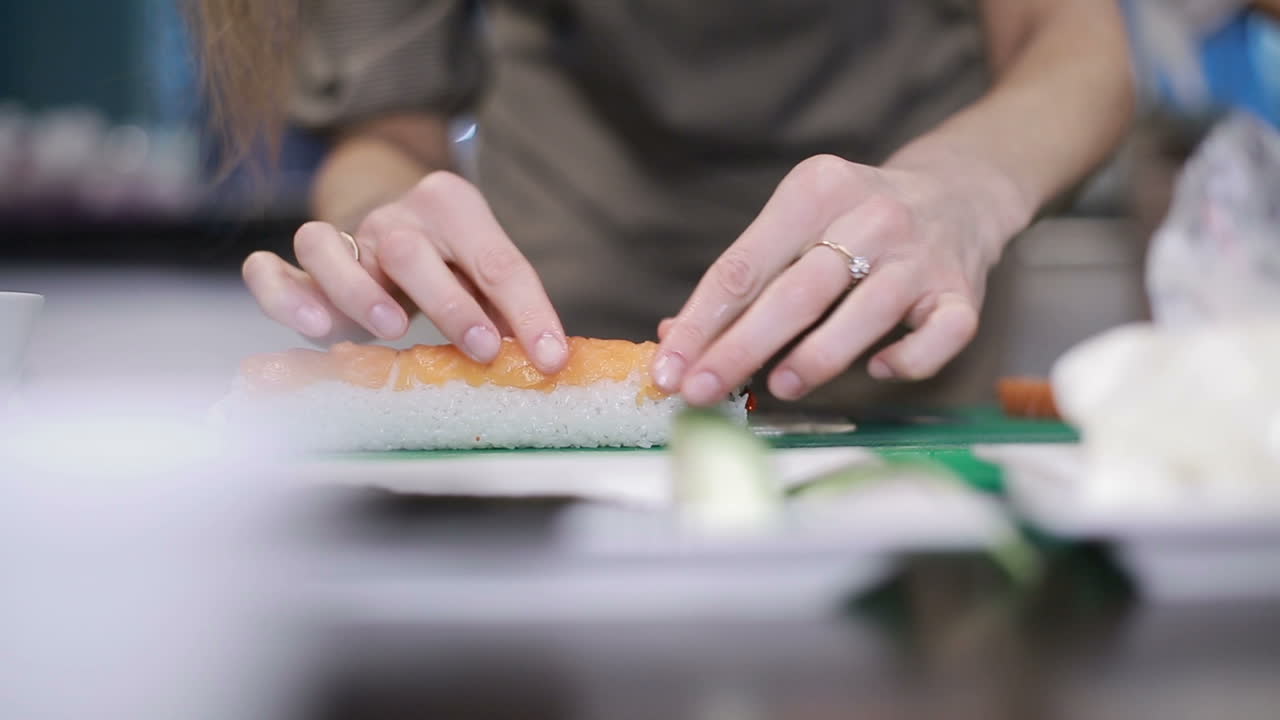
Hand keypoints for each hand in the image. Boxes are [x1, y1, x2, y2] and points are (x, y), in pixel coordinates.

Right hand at [242, 171, 568, 372]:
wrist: (394, 222)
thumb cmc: (450, 261)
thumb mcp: (487, 273)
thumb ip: (511, 309)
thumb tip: (548, 360)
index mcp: (453, 207)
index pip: (497, 261)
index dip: (528, 312)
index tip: (549, 359)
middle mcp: (394, 218)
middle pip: (410, 252)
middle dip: (448, 303)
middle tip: (479, 348)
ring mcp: (344, 238)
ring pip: (327, 247)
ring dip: (357, 292)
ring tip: (389, 330)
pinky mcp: (303, 269)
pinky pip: (271, 269)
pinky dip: (281, 294)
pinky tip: (312, 330)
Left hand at [653, 154, 1011, 405]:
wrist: (960, 194)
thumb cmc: (854, 224)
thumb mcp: (795, 228)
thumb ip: (743, 282)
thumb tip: (676, 342)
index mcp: (815, 189)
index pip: (743, 265)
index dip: (701, 323)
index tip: (668, 370)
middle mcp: (872, 215)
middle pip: (796, 292)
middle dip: (739, 348)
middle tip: (701, 392)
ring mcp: (922, 254)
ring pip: (865, 313)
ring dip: (815, 356)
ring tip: (778, 387)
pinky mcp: (963, 291)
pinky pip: (939, 336)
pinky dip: (906, 360)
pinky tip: (878, 369)